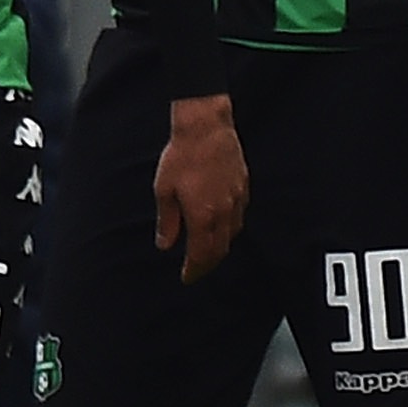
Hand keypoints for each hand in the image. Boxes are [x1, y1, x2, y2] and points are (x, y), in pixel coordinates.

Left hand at [153, 93, 249, 282]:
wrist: (206, 129)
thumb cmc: (181, 157)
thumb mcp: (164, 190)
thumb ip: (167, 221)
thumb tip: (165, 245)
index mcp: (203, 217)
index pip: (200, 255)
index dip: (194, 269)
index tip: (186, 277)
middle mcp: (223, 213)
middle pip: (219, 250)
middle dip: (207, 264)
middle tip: (196, 270)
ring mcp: (237, 200)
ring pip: (232, 235)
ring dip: (220, 248)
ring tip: (207, 251)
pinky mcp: (243, 187)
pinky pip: (238, 216)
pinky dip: (229, 229)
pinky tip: (220, 225)